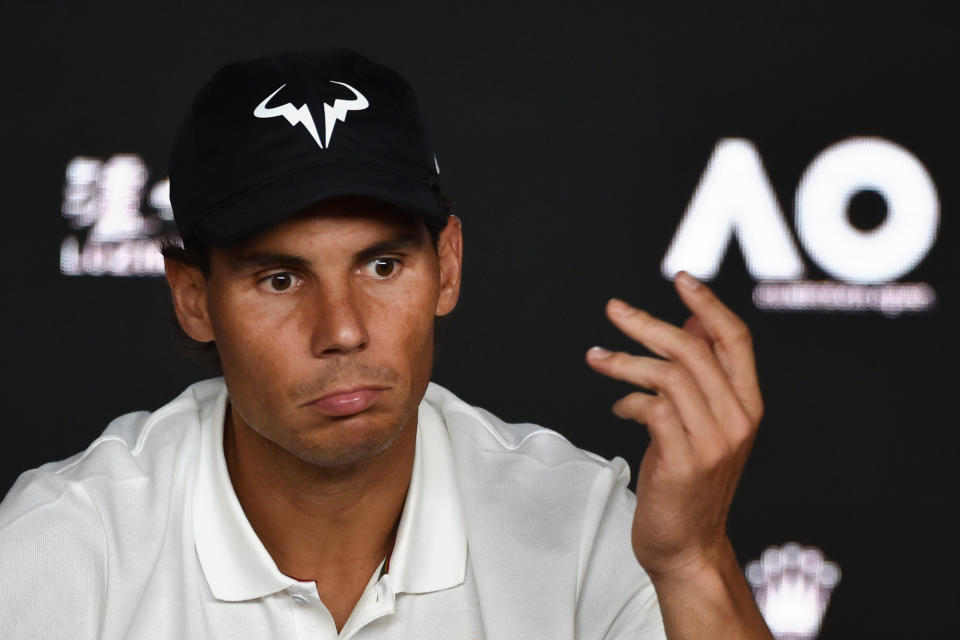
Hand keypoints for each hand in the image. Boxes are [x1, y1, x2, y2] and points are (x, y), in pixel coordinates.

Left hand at [585, 271, 763, 580]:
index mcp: (747, 406)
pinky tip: (619, 407)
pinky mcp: (685, 462)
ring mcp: (714, 443)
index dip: (710, 305)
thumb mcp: (702, 423)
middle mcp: (737, 420)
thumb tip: (689, 323)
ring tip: (597, 358)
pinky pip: (652, 410)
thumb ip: (700, 377)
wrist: (688, 547)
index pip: (736, 340)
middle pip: (693, 350)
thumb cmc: (690, 482)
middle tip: (614, 309)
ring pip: (668, 376)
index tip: (681, 279)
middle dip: (648, 323)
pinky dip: (628, 401)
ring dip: (624, 362)